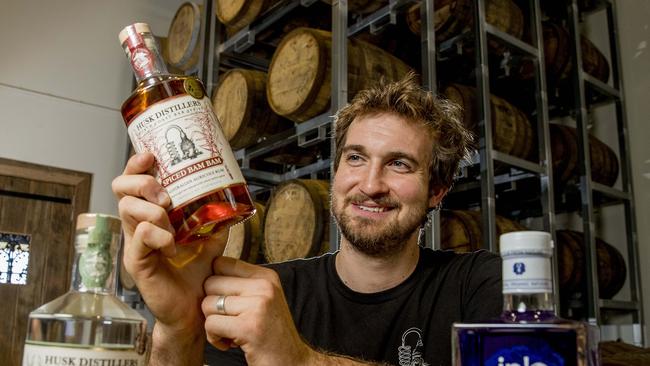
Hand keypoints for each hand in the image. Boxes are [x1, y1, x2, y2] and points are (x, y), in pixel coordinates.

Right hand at [112, 152, 227, 335]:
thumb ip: (215, 214)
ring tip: (171, 223)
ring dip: (153, 210)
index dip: (137, 164)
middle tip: (165, 194)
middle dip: (141, 182)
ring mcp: (134, 244)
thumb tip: (229, 194)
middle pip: (120, 189)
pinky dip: (158, 236)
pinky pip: (139, 238)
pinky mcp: (136, 263)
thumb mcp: (210, 235)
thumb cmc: (197, 271)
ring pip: (127, 210)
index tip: (151, 156)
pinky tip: (173, 246)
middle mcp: (137, 225)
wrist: (196, 306)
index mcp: (151, 214)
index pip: (133, 181)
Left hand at [202, 256, 312, 365]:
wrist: (292, 362)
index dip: (214, 284)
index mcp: (266, 276)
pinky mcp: (249, 326)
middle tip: (228, 322)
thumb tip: (208, 273)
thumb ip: (242, 284)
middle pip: (210, 283)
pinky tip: (230, 344)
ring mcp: (258, 305)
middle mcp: (264, 286)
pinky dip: (214, 339)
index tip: (226, 302)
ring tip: (230, 333)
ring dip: (212, 324)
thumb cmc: (272, 334)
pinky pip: (211, 324)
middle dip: (211, 306)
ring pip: (208, 304)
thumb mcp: (264, 300)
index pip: (222, 263)